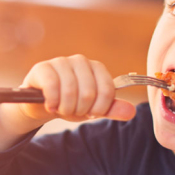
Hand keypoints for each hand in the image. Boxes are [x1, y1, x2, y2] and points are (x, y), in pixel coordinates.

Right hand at [0, 56, 135, 150]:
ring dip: (65, 108)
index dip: (99, 108)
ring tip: (61, 108)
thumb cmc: (71, 104)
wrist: (42, 104)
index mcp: (97, 68)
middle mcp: (81, 61)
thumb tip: (132, 112)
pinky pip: (53, 87)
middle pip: (89, 93)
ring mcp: (61, 62)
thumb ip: (112, 109)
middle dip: (80, 110)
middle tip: (72, 111)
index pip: (107, 90)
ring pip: (71, 91)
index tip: (91, 113)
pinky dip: (53, 102)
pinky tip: (50, 106)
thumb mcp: (93, 109)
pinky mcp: (43, 68)